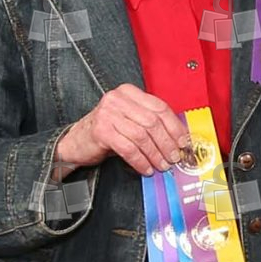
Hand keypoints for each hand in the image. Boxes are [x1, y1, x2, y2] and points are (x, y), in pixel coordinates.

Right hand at [54, 85, 190, 176]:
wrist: (77, 141)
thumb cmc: (107, 131)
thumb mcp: (130, 120)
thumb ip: (150, 122)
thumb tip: (178, 139)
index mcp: (129, 92)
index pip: (160, 107)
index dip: (175, 126)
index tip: (183, 142)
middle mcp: (117, 99)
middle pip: (152, 122)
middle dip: (167, 143)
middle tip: (174, 157)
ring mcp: (108, 114)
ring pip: (142, 136)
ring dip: (155, 154)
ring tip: (161, 165)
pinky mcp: (101, 131)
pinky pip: (128, 148)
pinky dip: (140, 161)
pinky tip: (145, 168)